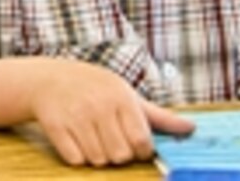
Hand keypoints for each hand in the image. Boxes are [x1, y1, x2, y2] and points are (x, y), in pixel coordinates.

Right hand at [29, 59, 194, 166]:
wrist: (47, 79)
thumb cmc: (94, 87)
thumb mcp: (125, 93)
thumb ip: (158, 116)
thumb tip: (191, 128)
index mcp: (120, 97)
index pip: (141, 142)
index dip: (141, 151)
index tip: (135, 145)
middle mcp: (99, 106)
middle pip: (120, 156)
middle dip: (118, 154)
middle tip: (111, 139)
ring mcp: (75, 116)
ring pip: (98, 160)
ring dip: (98, 156)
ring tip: (93, 137)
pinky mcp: (55, 127)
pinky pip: (75, 160)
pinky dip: (78, 156)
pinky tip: (76, 139)